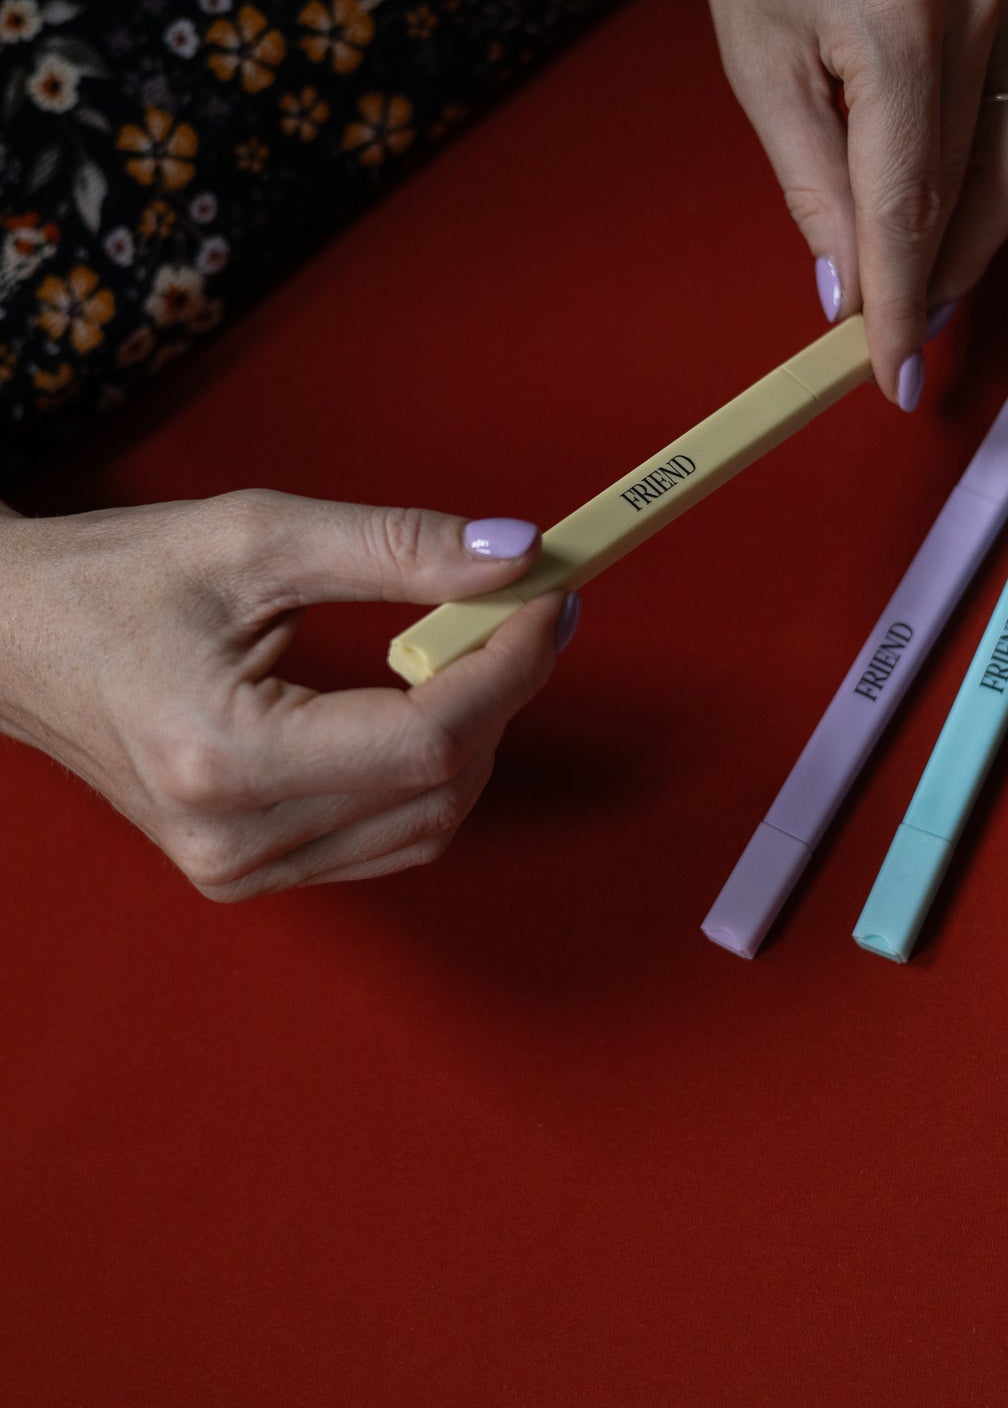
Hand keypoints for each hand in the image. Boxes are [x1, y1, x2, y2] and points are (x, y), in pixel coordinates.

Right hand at [0, 492, 572, 899]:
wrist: (13, 639)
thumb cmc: (116, 580)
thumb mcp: (257, 534)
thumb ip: (397, 547)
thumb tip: (519, 555)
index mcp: (225, 758)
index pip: (426, 739)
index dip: (511, 665)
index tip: (553, 594)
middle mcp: (235, 841)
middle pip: (441, 787)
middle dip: (505, 691)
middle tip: (524, 602)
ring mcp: (240, 872)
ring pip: (427, 823)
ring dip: (477, 733)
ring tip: (474, 641)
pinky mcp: (248, 873)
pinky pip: (387, 839)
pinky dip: (430, 773)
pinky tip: (427, 699)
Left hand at [657, 0, 1007, 405]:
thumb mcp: (752, 57)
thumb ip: (809, 179)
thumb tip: (844, 285)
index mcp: (897, 29)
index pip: (905, 207)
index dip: (897, 302)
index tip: (891, 375)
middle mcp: (978, 8)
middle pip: (969, 189)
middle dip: (935, 278)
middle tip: (899, 341)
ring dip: (990, 238)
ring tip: (951, 298)